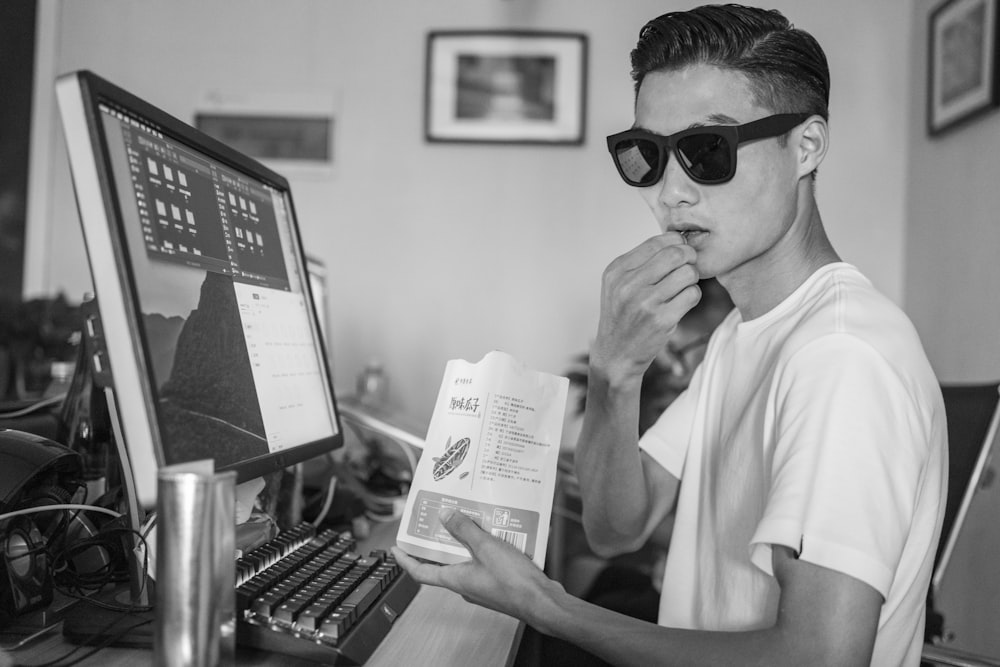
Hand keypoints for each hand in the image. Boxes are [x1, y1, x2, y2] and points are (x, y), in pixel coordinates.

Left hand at [391, 508, 561, 622]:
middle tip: (435, 522)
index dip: (406, 560)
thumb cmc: (514, 583)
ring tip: (467, 519)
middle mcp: (465, 584)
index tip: (397, 548)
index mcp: (455, 579)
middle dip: (439, 542)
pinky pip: (484, 561)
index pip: (421, 572)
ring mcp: (482, 585)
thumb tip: (446, 516)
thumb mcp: (486, 548)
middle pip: (444, 563)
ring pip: (466, 559)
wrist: (543, 602)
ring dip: (465, 541)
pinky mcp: (498, 582)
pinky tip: (494, 532)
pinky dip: (484, 546)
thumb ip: (465, 530)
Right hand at [591, 232, 699, 383]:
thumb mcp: (618, 284)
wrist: (616, 354)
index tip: (680, 252)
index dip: (676, 243)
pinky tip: (681, 303)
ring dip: (691, 279)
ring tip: (682, 288)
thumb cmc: (622, 316)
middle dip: (689, 258)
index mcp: (617, 270)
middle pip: (676, 254)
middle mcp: (629, 284)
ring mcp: (645, 302)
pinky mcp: (661, 320)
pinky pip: (692, 295)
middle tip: (689, 267)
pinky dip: (692, 296)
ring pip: (688, 274)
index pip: (657, 242)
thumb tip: (677, 240)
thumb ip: (640, 262)